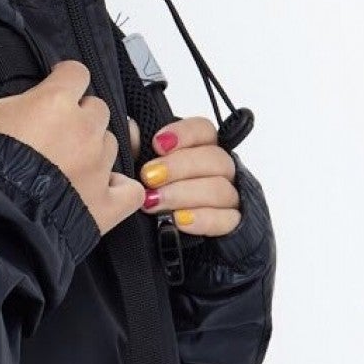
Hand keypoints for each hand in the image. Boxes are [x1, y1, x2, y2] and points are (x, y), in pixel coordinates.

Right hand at [0, 60, 145, 236]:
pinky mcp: (107, 203)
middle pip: (97, 108)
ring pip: (111, 144)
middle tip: (57, 130)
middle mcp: (84, 129)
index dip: (64, 77)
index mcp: (55, 101)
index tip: (55, 84)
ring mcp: (100, 166)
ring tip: (70, 163)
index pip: (76, 72)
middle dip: (80, 115)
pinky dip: (119, 188)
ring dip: (94, 149)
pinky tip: (104, 188)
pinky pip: (130, 190)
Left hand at [135, 115, 242, 239]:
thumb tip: (131, 130)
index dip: (184, 133)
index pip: (205, 130)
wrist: (165, 232)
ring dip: (183, 194)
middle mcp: (221, 169)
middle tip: (148, 177)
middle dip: (178, 167)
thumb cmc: (154, 191)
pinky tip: (178, 220)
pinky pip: (227, 220)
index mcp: (203, 147)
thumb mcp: (142, 166)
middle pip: (215, 158)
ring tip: (153, 202)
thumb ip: (139, 147)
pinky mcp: (233, 224)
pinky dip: (202, 219)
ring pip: (220, 189)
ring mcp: (230, 196)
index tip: (157, 144)